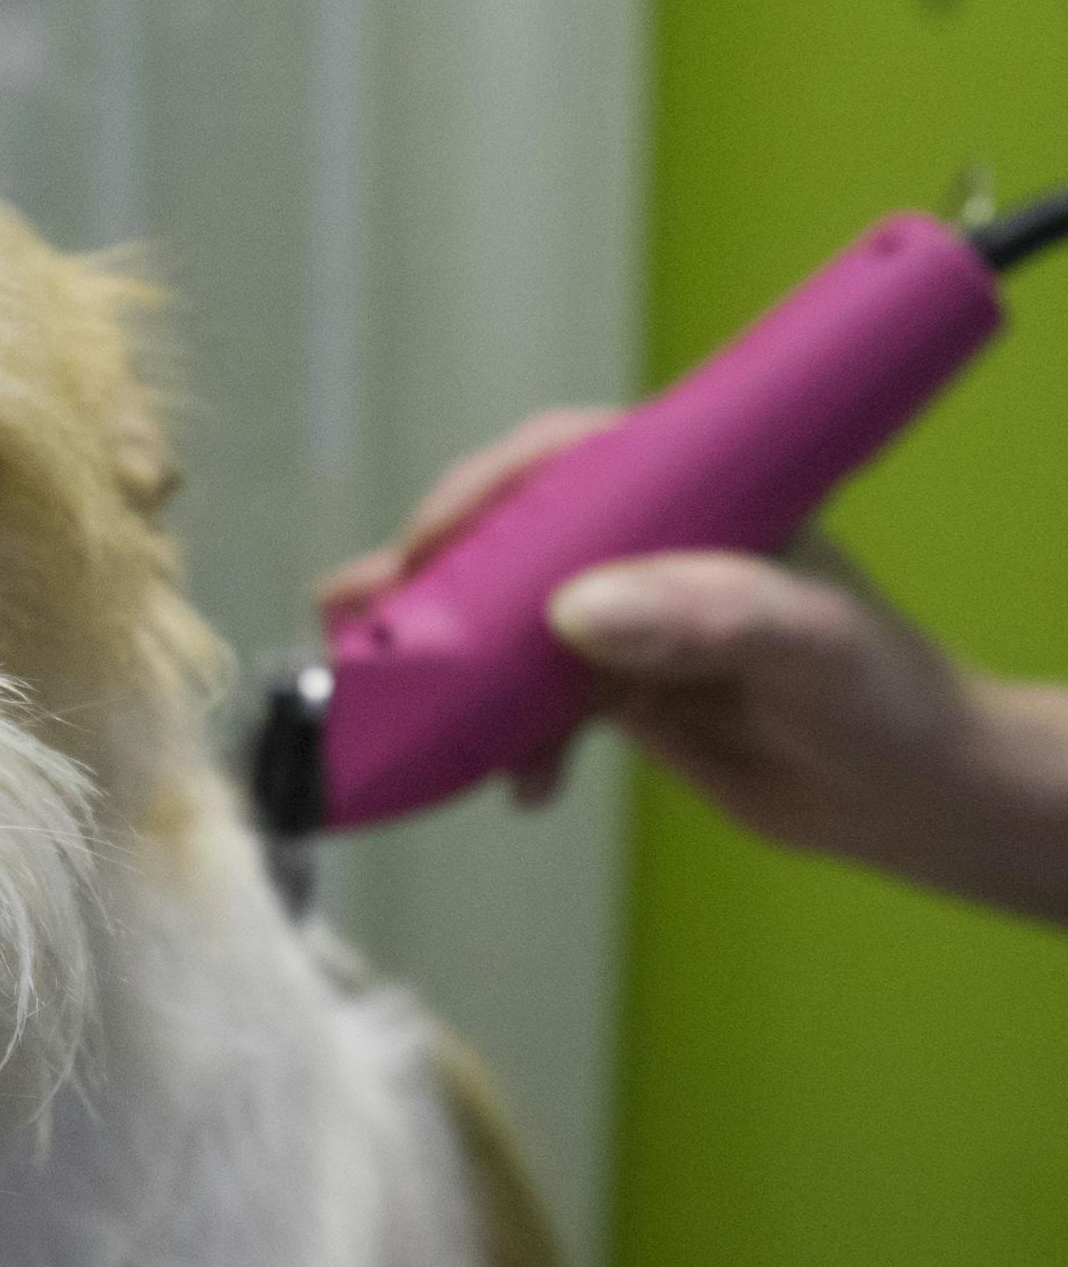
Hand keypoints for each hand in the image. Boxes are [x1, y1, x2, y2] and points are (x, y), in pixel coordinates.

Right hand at [322, 411, 1067, 923]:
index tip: (424, 554)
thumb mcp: (806, 643)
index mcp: (698, 494)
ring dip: (448, 665)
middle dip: (427, 581)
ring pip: (506, 623)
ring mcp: (630, 616)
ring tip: (391, 703)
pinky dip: (504, 737)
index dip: (480, 499)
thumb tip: (577, 609)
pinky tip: (517, 782)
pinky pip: (529, 700)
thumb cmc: (890, 701)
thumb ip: (705, 613)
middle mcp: (652, 544)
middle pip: (511, 541)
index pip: (564, 463)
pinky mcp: (618, 687)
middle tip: (353, 616)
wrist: (912, 803)